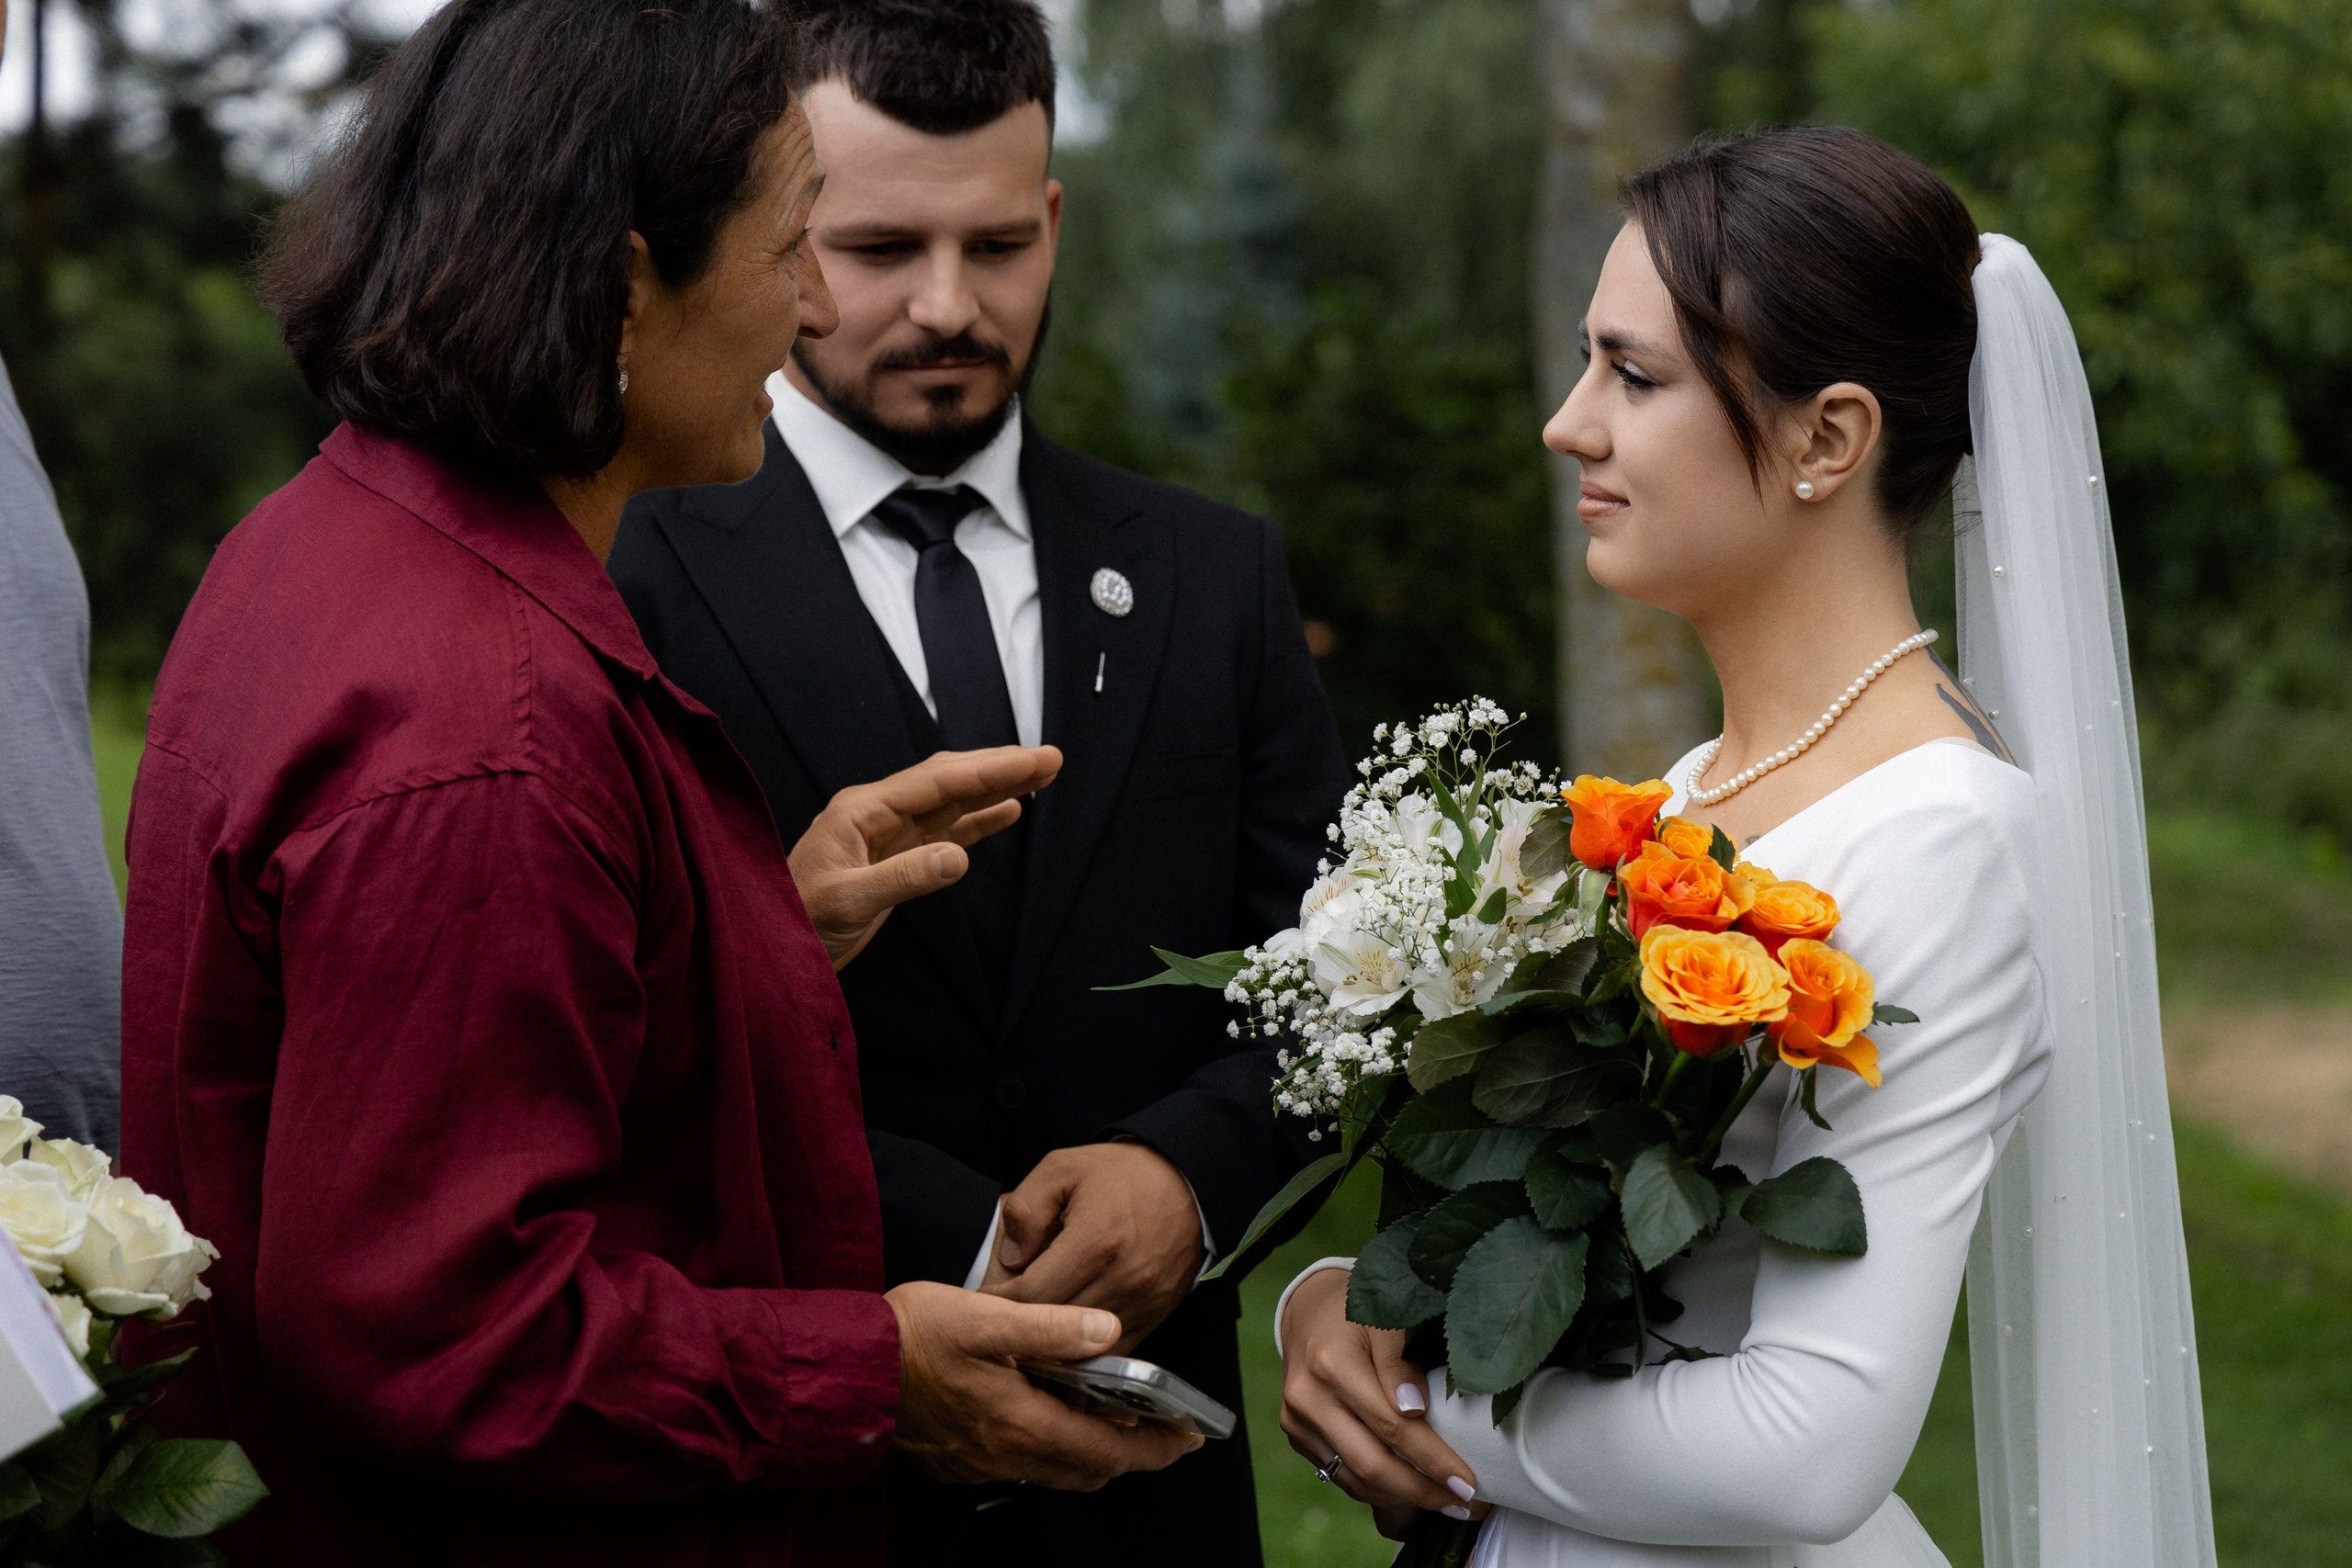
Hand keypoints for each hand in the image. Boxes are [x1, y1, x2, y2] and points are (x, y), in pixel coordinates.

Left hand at [789, 746, 1061, 968]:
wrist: (772, 950)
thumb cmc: (796, 922)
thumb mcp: (847, 903)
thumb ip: (903, 878)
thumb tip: (960, 856)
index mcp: (862, 811)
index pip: (936, 782)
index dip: (988, 770)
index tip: (1032, 760)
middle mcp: (877, 814)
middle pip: (949, 782)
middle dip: (999, 768)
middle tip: (1050, 760)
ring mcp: (887, 835)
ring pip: (951, 803)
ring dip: (994, 789)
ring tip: (1041, 776)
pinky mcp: (895, 860)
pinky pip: (944, 831)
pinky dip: (977, 821)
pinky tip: (1007, 811)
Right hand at [884, 1280, 1202, 1488]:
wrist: (845, 1365)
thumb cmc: (910, 1335)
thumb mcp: (988, 1316)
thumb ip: (1052, 1328)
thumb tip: (1109, 1332)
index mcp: (1019, 1421)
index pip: (1108, 1451)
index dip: (1155, 1448)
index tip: (1187, 1438)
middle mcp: (1003, 1453)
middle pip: (1087, 1470)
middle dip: (1130, 1454)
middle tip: (1160, 1430)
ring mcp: (978, 1462)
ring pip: (1054, 1470)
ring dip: (1088, 1451)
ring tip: (1108, 1415)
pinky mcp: (956, 1461)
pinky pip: (1018, 1464)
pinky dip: (1047, 1447)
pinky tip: (1045, 1412)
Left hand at [984, 1141, 1204, 1351]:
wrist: (1187, 1181)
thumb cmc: (1120, 1174)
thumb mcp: (1062, 1169)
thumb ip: (1026, 1209)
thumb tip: (1010, 1259)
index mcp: (1095, 1242)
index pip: (1032, 1294)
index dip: (1001, 1299)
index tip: (986, 1295)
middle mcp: (1122, 1279)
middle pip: (1055, 1324)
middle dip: (1023, 1320)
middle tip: (1001, 1312)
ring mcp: (1142, 1301)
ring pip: (1082, 1343)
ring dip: (1053, 1337)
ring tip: (1030, 1322)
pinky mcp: (1156, 1314)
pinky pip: (1111, 1348)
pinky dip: (1085, 1344)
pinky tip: (1066, 1329)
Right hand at [1278, 1268, 1487, 1522]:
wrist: (1308, 1311)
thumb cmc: (1358, 1310)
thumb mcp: (1386, 1318)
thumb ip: (1400, 1361)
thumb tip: (1415, 1409)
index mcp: (1332, 1363)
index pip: (1391, 1426)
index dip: (1433, 1460)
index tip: (1468, 1482)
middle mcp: (1309, 1398)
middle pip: (1370, 1464)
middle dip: (1421, 1492)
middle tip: (1464, 1504)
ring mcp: (1298, 1421)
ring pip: (1354, 1479)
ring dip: (1402, 1499)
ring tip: (1444, 1504)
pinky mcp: (1297, 1435)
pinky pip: (1340, 1474)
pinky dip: (1377, 1491)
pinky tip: (1410, 1494)